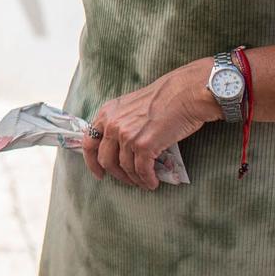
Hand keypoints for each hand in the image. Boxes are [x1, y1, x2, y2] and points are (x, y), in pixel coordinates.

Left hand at [81, 61, 219, 190]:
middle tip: (127, 180)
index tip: (99, 173)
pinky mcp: (144, 145)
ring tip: (144, 182)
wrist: (185, 93)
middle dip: (117, 174)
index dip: (92, 162)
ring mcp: (127, 136)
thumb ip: (119, 121)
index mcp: (106, 113)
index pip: (89, 143)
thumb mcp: (130, 105)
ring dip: (134, 179)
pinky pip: (141, 170)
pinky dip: (147, 180)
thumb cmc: (163, 98)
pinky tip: (152, 183)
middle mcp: (112, 125)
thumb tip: (118, 145)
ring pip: (125, 167)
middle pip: (106, 160)